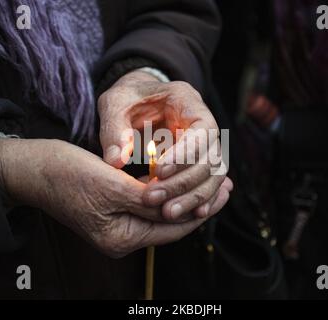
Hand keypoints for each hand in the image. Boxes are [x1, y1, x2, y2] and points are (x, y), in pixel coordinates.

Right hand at [0, 138, 212, 257]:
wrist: (32, 168)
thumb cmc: (66, 175)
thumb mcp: (112, 186)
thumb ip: (148, 200)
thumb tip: (181, 205)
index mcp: (121, 238)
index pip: (173, 228)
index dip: (201, 210)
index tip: (223, 191)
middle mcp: (122, 237)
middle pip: (171, 224)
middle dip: (199, 204)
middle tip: (225, 185)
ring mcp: (117, 224)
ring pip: (162, 213)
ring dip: (185, 196)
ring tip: (210, 181)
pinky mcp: (114, 209)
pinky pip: (149, 205)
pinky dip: (167, 192)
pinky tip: (179, 180)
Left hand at [98, 70, 231, 221]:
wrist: (138, 99)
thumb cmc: (127, 98)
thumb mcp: (114, 104)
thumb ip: (114, 130)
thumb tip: (115, 161)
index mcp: (187, 100)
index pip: (201, 130)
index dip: (184, 154)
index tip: (158, 172)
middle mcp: (203, 122)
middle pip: (211, 157)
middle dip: (184, 182)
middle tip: (153, 199)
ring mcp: (205, 143)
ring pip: (214, 174)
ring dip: (194, 197)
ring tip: (168, 213)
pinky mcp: (200, 160)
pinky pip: (209, 182)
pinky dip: (201, 199)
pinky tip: (192, 215)